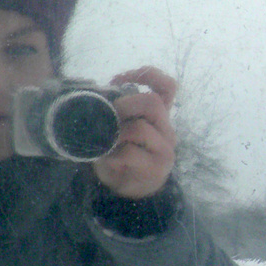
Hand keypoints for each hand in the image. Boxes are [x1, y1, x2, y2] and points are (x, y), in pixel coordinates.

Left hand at [92, 66, 177, 199]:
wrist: (130, 189)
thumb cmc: (124, 154)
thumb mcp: (122, 128)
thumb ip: (119, 111)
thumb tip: (97, 92)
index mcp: (159, 117)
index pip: (168, 87)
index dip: (149, 76)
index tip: (120, 79)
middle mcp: (167, 130)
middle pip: (153, 103)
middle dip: (125, 104)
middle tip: (109, 115)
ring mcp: (164, 150)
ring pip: (140, 128)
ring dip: (116, 133)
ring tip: (106, 142)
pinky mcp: (155, 168)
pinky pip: (130, 154)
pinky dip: (113, 155)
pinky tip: (109, 159)